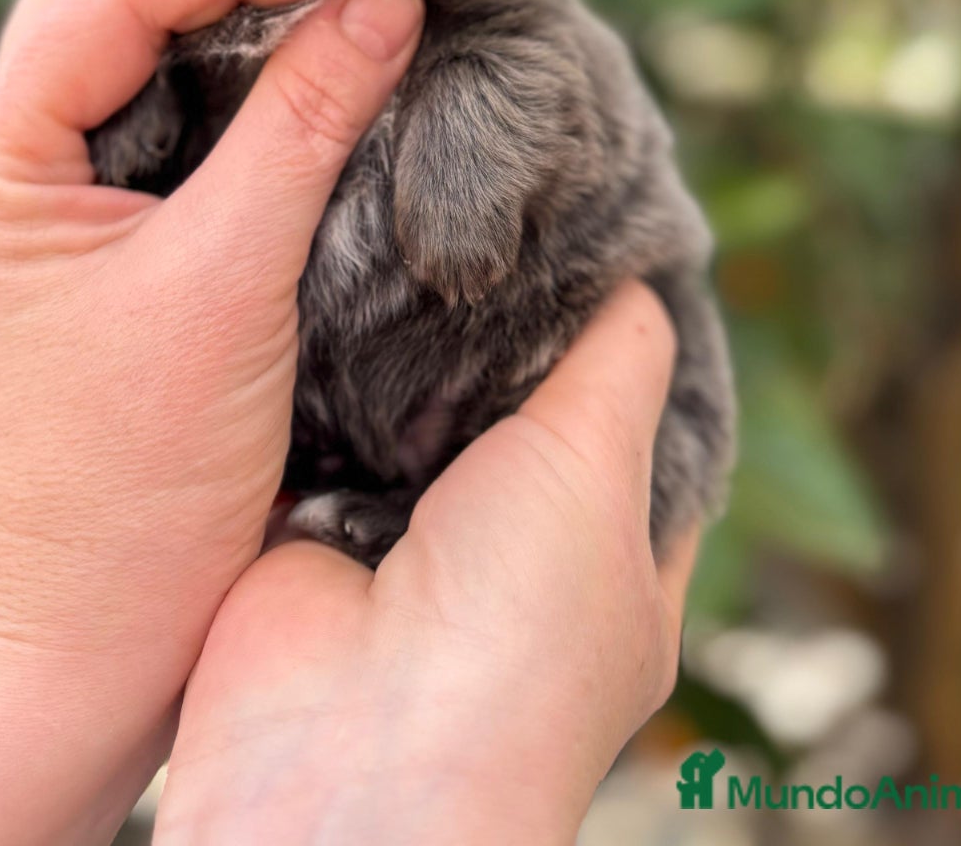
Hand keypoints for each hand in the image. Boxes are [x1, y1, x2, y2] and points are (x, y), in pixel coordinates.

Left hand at [0, 0, 424, 798]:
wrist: (96, 620)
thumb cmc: (142, 464)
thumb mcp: (232, 276)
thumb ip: (306, 123)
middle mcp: (4, 152)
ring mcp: (46, 189)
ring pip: (124, 41)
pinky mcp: (97, 226)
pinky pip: (155, 104)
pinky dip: (221, 64)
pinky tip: (295, 50)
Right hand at [156, 281, 694, 845]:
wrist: (341, 746)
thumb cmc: (512, 632)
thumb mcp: (599, 469)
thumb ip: (622, 363)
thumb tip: (642, 271)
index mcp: (618, 577)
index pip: (648, 442)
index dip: (635, 350)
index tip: (611, 241)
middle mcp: (515, 567)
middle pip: (522, 415)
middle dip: (505, 331)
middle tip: (494, 214)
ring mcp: (407, 550)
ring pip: (421, 412)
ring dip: (411, 343)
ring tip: (412, 225)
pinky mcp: (311, 528)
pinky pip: (328, 423)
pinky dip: (328, 365)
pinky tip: (338, 278)